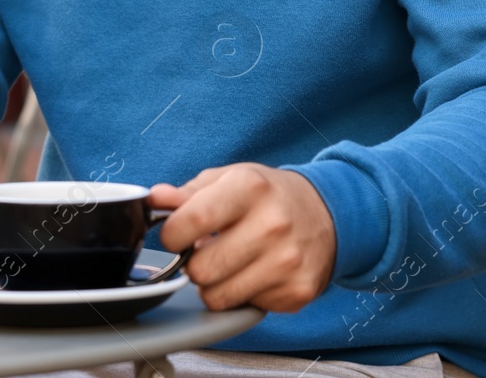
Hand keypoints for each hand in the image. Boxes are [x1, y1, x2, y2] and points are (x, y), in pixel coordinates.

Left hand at [151, 163, 335, 311]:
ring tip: (230, 262)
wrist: (330, 214)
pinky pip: (244, 306)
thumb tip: (155, 199)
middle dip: (194, 263)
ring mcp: (287, 262)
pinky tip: (256, 272)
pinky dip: (243, 294)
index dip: (172, 234)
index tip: (176, 234)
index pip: (191, 221)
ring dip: (215, 284)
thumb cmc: (269, 195)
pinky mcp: (297, 291)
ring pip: (217, 296)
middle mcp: (272, 224)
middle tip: (208, 250)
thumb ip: (188, 193)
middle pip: (200, 269)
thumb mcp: (230, 179)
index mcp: (250, 187)